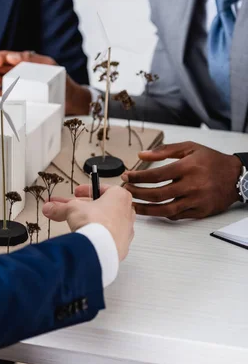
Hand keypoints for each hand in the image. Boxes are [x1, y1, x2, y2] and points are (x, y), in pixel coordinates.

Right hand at [0, 50, 90, 113]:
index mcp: (25, 62)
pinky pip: (3, 93)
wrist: (70, 100)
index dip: (0, 57)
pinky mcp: (17, 97)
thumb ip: (32, 60)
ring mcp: (17, 85)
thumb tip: (14, 56)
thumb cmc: (61, 80)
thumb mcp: (48, 66)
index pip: (8, 57)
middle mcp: (18, 72)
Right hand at [42, 184, 134, 260]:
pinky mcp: (121, 246)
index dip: (86, 191)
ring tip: (74, 224)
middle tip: (68, 208)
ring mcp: (125, 231)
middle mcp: (126, 213)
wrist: (100, 249)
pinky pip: (107, 237)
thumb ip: (60, 208)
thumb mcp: (72, 209)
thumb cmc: (96, 224)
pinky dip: (97, 235)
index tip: (77, 193)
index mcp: (120, 196)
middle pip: (101, 207)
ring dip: (90, 221)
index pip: (101, 189)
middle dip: (82, 207)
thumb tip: (50, 208)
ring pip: (105, 222)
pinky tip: (84, 238)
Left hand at [121, 142, 241, 219]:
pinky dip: (163, 214)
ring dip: (146, 209)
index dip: (138, 177)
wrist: (236, 176)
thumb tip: (141, 155)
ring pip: (165, 209)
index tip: (127, 176)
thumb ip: (164, 150)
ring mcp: (196, 201)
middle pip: (157, 194)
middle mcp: (191, 185)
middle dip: (137, 193)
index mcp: (187, 167)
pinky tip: (153, 209)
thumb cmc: (212, 160)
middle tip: (126, 191)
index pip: (156, 175)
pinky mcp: (200, 212)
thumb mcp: (189, 147)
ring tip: (133, 205)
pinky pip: (177, 216)